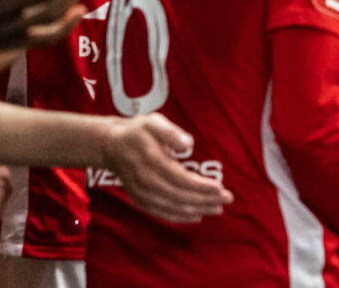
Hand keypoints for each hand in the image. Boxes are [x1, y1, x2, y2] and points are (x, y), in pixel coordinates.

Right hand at [103, 113, 233, 223]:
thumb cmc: (138, 131)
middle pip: (180, 196)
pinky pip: (161, 213)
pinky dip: (180, 217)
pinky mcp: (138, 199)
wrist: (111, 145)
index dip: (202, 187)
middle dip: (206, 200)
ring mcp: (140, 193)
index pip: (182, 179)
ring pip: (172, 207)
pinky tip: (196, 215)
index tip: (221, 188)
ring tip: (217, 209)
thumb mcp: (154, 122)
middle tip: (227, 199)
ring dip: (197, 210)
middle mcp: (145, 181)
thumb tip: (188, 144)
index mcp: (152, 161)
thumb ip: (171, 132)